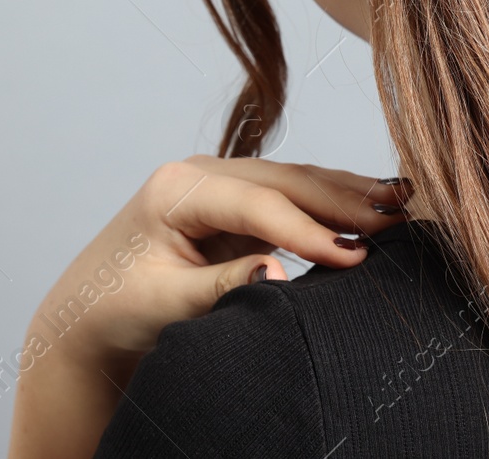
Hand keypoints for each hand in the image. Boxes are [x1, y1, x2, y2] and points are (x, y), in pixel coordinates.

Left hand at [8, 155, 412, 458]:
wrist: (88, 316)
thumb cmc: (117, 311)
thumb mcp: (165, 305)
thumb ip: (222, 287)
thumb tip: (280, 273)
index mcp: (176, 190)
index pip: (259, 203)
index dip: (311, 229)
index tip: (356, 256)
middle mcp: (201, 173)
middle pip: (285, 180)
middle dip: (344, 198)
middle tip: (400, 216)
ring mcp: (221, 183)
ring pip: (295, 181)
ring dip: (347, 194)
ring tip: (400, 204)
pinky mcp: (237, 202)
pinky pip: (293, 198)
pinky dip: (331, 204)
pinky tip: (370, 208)